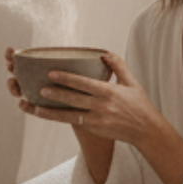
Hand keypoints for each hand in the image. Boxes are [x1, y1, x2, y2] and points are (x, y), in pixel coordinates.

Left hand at [18, 50, 167, 148]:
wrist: (147, 131)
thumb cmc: (139, 104)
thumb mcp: (132, 82)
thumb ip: (118, 66)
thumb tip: (104, 53)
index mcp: (109, 92)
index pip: (84, 83)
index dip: (67, 78)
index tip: (52, 73)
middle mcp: (102, 106)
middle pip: (75, 99)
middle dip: (56, 95)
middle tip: (40, 89)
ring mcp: (97, 119)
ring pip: (70, 115)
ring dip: (52, 111)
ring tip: (35, 107)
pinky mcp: (95, 128)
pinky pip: (74, 122)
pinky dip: (59, 119)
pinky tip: (46, 115)